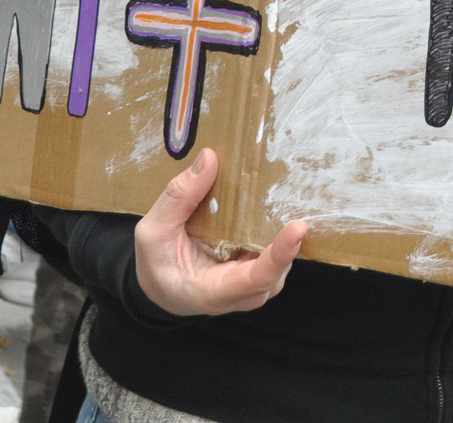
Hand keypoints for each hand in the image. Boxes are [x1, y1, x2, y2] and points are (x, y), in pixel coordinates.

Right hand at [133, 148, 308, 316]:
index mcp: (211, 292)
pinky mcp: (256, 271)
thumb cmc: (157, 262)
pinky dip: (278, 234)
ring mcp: (251, 285)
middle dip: (289, 242)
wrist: (160, 285)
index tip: (298, 227)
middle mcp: (239, 295)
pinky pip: (275, 256)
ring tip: (286, 203)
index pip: (255, 280)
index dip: (280, 255)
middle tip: (297, 208)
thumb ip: (179, 197)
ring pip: (280, 264)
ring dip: (285, 237)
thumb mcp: (154, 231)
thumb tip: (210, 158)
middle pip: (276, 272)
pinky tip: (277, 209)